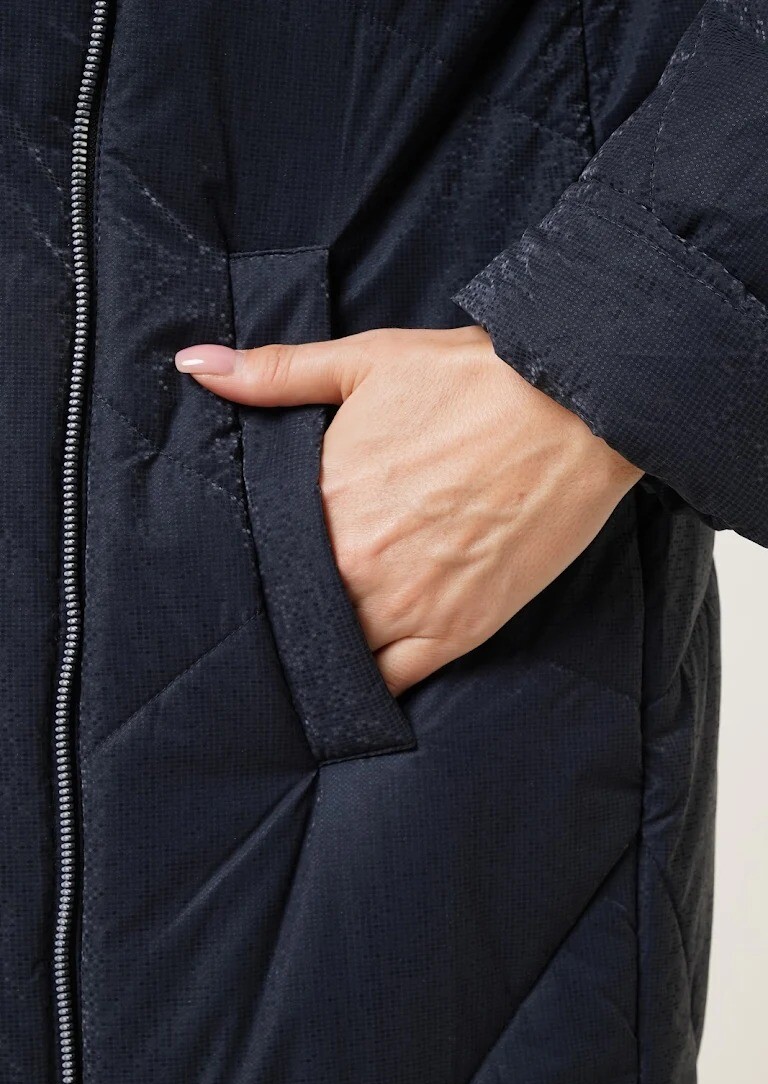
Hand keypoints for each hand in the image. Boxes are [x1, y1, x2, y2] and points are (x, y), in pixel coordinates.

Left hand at [175, 326, 642, 695]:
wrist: (577, 407)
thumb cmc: (472, 380)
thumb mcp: (366, 361)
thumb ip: (275, 373)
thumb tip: (195, 364)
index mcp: (325, 500)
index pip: (264, 559)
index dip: (257, 566)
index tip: (254, 568)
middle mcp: (357, 564)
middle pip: (296, 612)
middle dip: (288, 610)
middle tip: (283, 609)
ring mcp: (408, 605)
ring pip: (338, 654)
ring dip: (326, 650)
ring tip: (318, 644)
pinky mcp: (458, 632)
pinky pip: (394, 683)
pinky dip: (372, 686)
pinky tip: (360, 677)